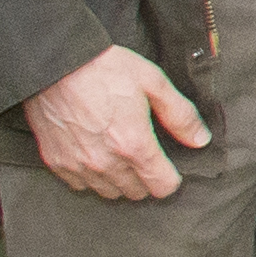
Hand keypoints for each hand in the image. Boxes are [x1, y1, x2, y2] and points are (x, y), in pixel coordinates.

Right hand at [28, 46, 208, 201]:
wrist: (54, 63)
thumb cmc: (106, 68)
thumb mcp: (153, 82)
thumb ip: (181, 115)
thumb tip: (201, 140)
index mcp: (133, 145)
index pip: (162, 187)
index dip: (171, 178)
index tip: (168, 165)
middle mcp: (106, 163)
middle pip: (136, 192)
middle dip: (145, 178)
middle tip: (143, 154)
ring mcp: (78, 166)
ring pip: (108, 192)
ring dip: (119, 180)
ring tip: (119, 154)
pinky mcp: (56, 162)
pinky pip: (80, 185)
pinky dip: (91, 176)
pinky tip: (94, 154)